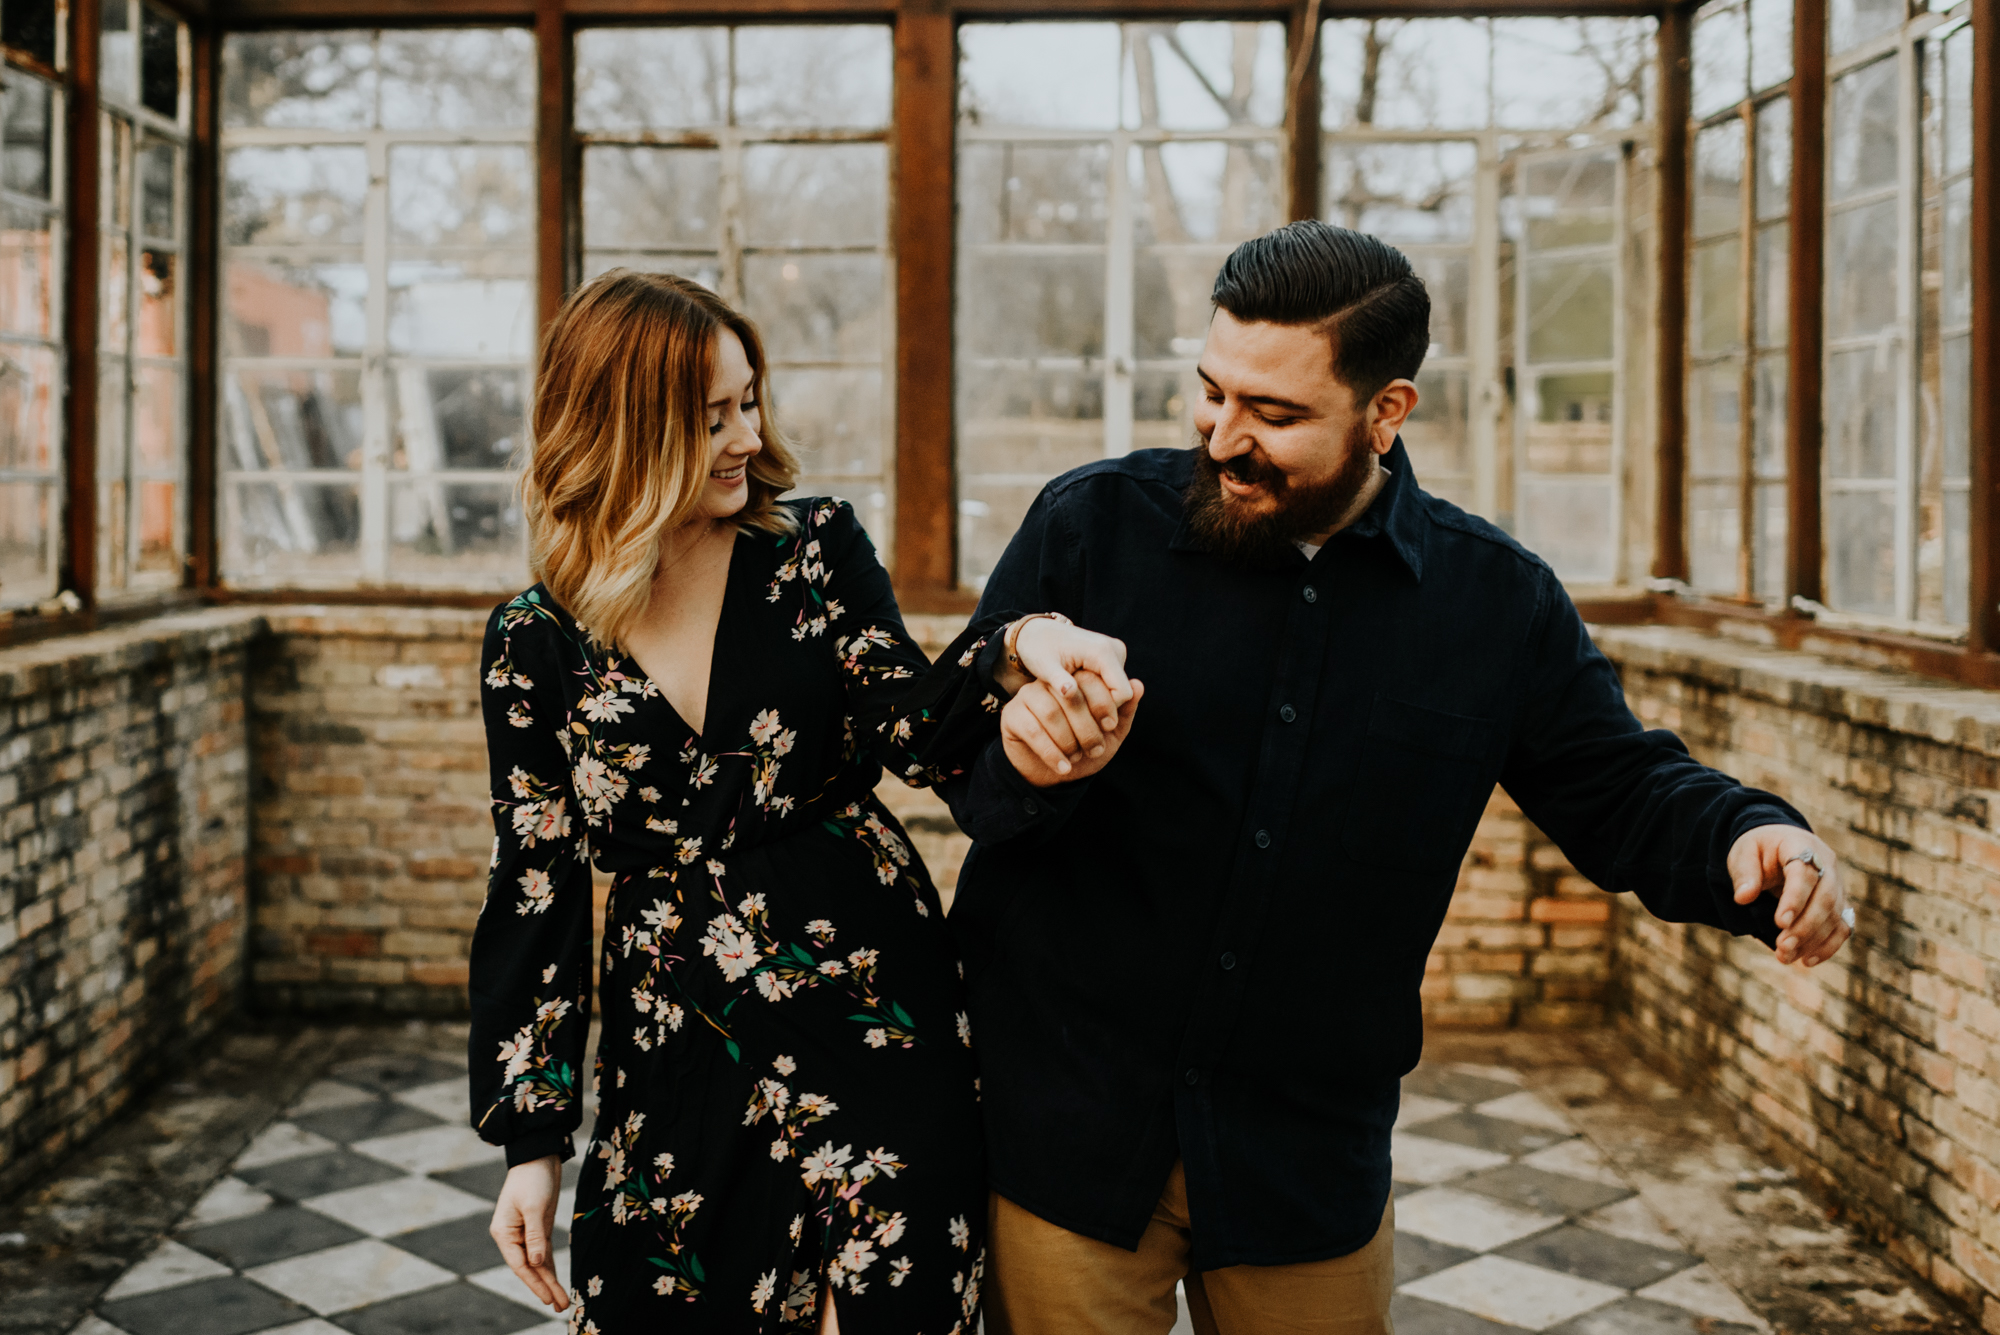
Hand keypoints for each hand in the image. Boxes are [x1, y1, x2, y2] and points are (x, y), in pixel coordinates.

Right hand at [491, 1155, 566, 1310]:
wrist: (538, 1155)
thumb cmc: (532, 1178)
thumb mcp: (534, 1207)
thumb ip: (535, 1235)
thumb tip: (536, 1262)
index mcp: (504, 1232)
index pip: (520, 1264)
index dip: (534, 1283)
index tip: (548, 1297)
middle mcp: (512, 1236)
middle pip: (530, 1267)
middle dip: (545, 1287)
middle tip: (560, 1306)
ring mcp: (525, 1233)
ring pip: (538, 1263)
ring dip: (549, 1280)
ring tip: (561, 1301)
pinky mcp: (539, 1227)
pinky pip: (544, 1253)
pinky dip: (550, 1267)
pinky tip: (556, 1281)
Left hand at [1001, 618, 1132, 724]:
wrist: (1039, 632)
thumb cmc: (1038, 649)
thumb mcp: (1044, 666)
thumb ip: (1058, 680)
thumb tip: (1069, 691)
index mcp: (1102, 651)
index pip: (1122, 693)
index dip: (1106, 712)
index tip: (1083, 723)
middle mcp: (1115, 649)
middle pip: (1122, 693)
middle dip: (1103, 710)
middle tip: (1077, 721)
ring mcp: (1115, 653)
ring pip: (1119, 691)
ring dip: (1100, 704)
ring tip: (1074, 708)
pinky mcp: (1112, 658)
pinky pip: (1113, 685)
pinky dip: (1099, 696)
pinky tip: (1079, 699)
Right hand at [1002, 672, 1143, 786]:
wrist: (1049, 774)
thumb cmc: (1083, 749)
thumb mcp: (1110, 734)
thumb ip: (1124, 711)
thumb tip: (1138, 685)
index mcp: (1074, 679)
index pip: (1089, 678)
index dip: (1103, 702)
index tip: (1111, 726)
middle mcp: (1050, 683)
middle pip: (1070, 696)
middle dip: (1087, 727)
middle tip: (1095, 749)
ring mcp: (1028, 696)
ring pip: (1051, 712)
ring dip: (1068, 740)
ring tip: (1077, 757)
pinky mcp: (1012, 715)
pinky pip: (1033, 729)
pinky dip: (1051, 752)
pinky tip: (1063, 766)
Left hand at [1727, 826, 1851, 967]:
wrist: (1779, 843)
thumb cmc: (1760, 848)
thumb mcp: (1744, 852)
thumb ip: (1744, 873)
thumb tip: (1743, 897)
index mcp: (1803, 846)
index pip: (1805, 874)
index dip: (1795, 899)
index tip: (1779, 923)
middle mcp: (1827, 865)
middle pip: (1825, 898)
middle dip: (1805, 927)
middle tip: (1782, 947)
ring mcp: (1837, 884)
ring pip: (1835, 915)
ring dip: (1812, 940)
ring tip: (1785, 956)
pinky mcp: (1839, 903)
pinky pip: (1842, 926)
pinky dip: (1828, 945)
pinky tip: (1808, 960)